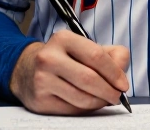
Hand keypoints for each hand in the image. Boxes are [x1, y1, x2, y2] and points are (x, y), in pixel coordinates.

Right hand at [9, 30, 129, 114]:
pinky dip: (85, 109)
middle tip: (117, 96)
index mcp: (63, 39)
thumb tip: (122, 70)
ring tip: (104, 100)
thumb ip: (111, 54)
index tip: (123, 85)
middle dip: (109, 91)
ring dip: (99, 102)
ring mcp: (42, 80)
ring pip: (81, 98)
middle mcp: (49, 57)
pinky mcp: (40, 100)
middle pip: (89, 79)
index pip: (96, 56)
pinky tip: (88, 103)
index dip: (114, 73)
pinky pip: (71, 110)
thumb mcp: (85, 47)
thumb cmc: (64, 59)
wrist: (27, 70)